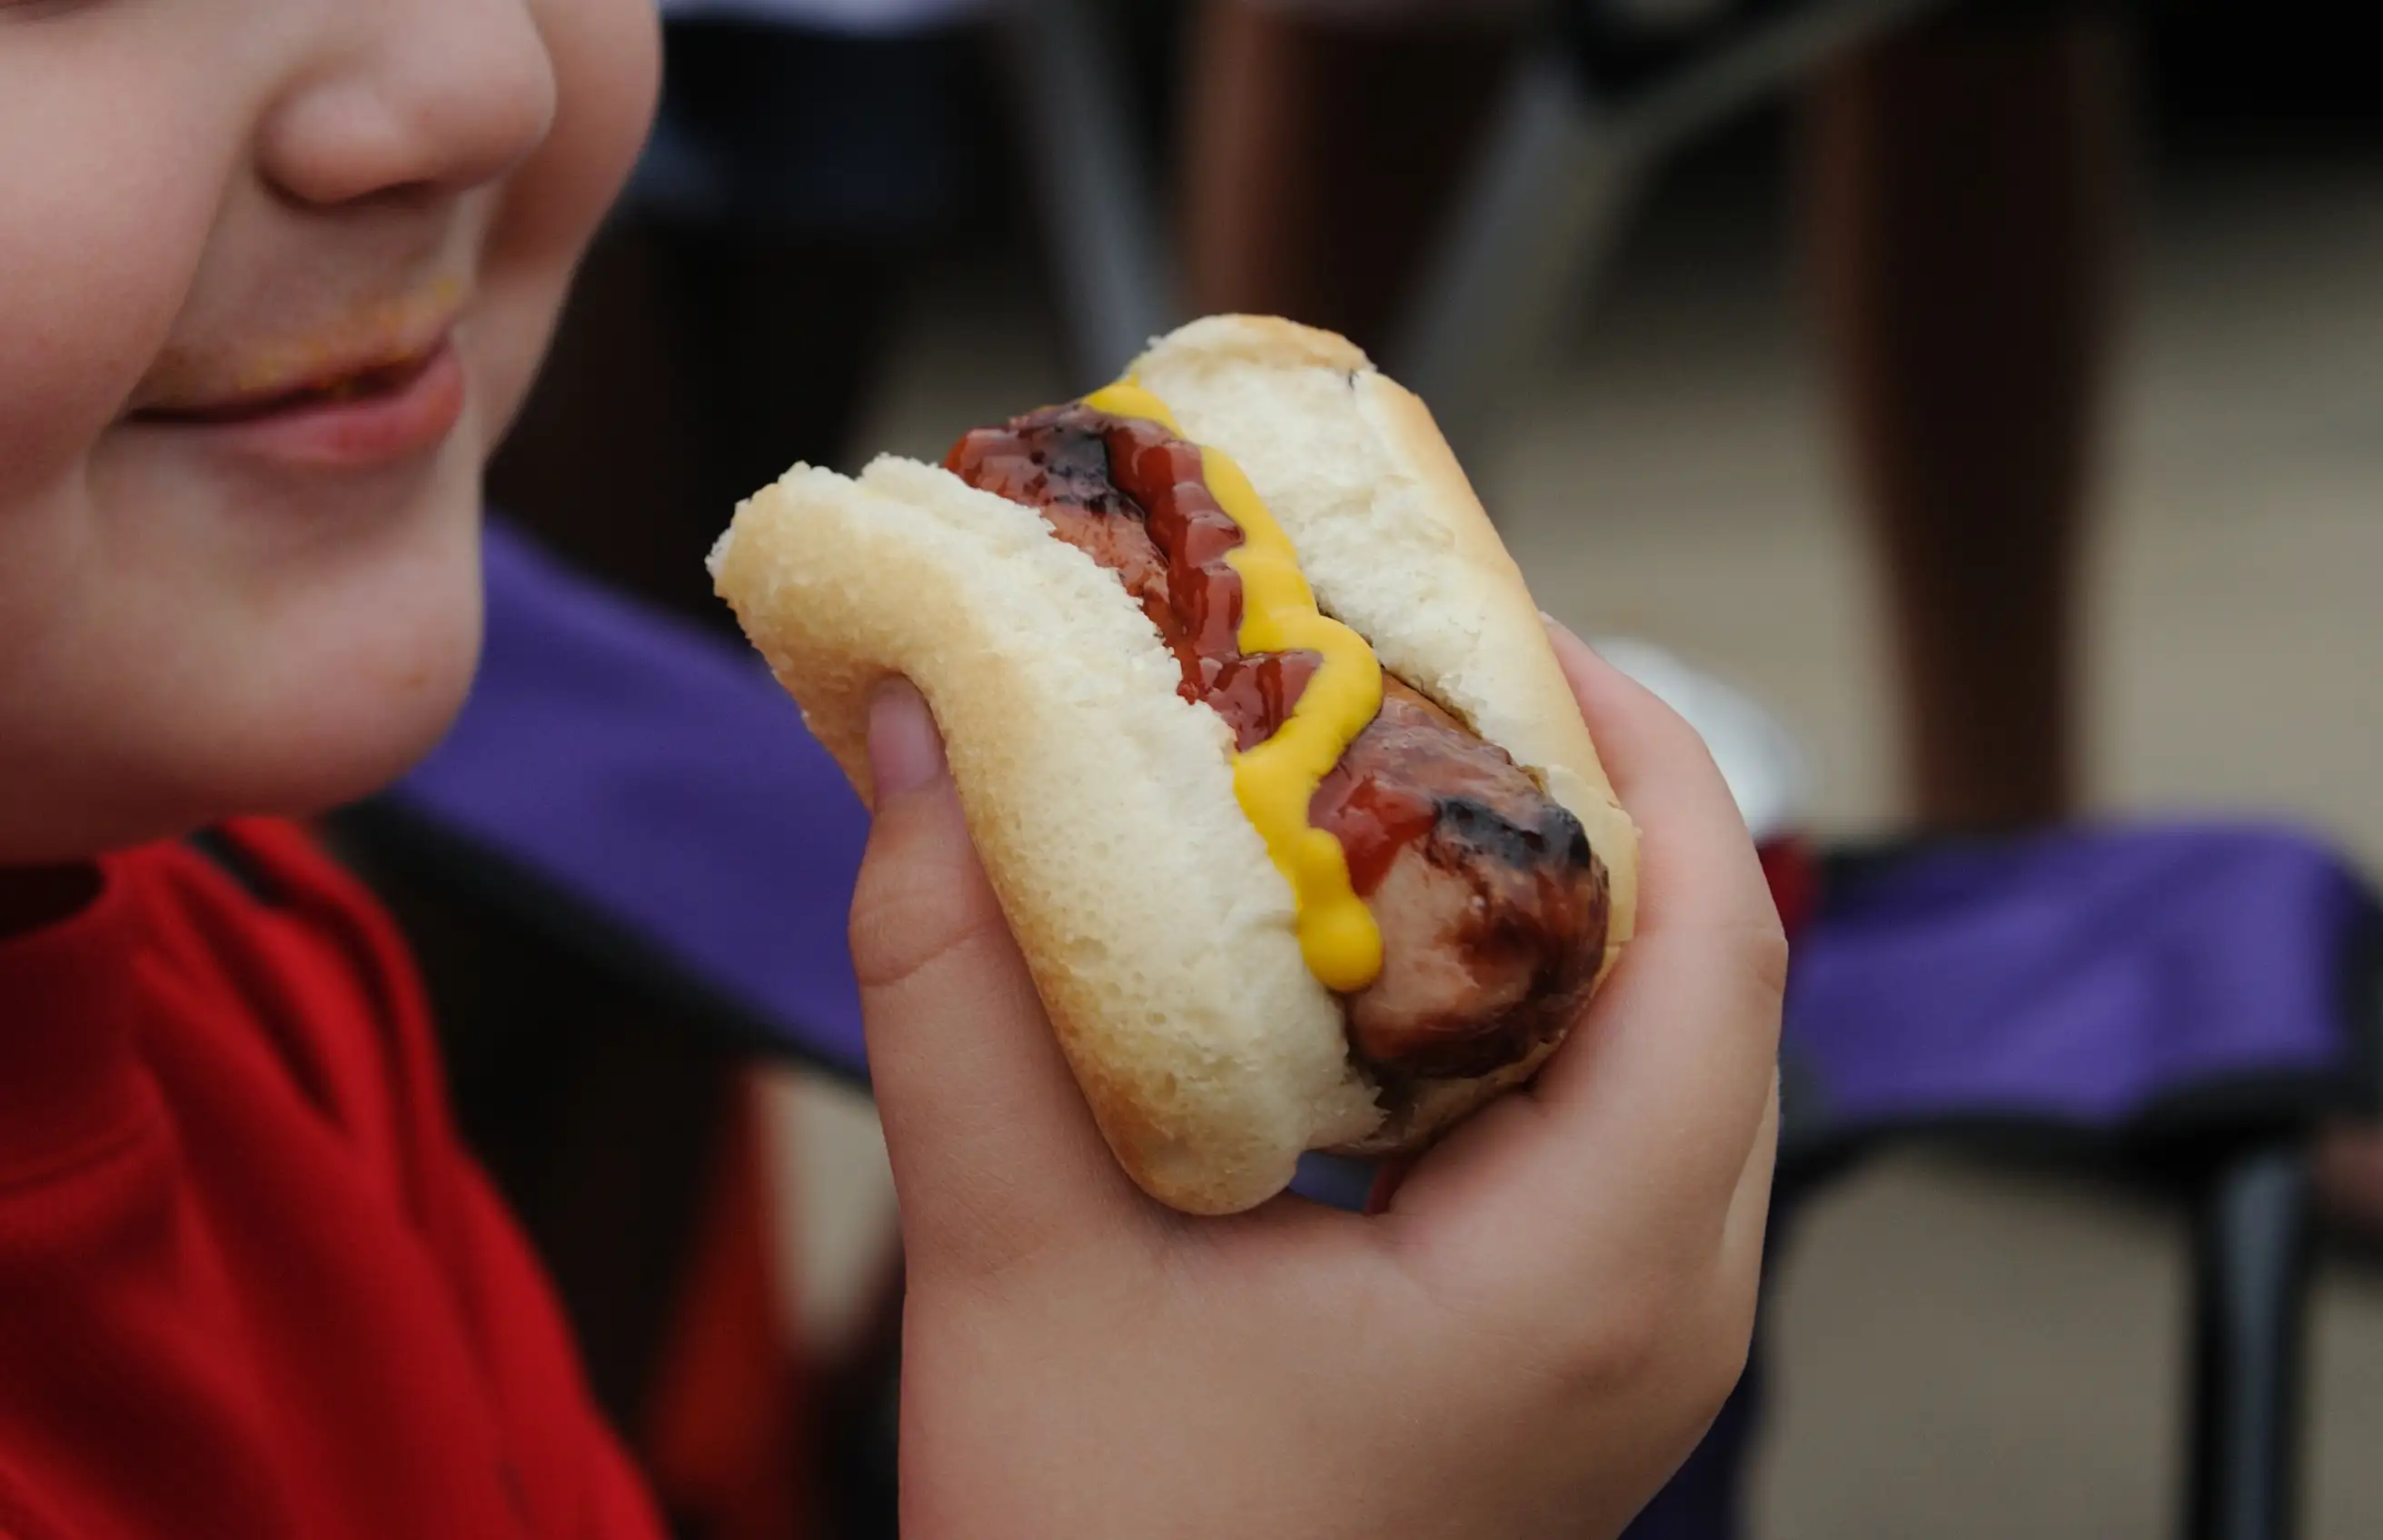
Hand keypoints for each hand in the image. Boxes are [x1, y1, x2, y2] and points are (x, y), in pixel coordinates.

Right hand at [850, 622, 1783, 1538]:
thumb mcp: (1011, 1267)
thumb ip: (955, 992)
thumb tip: (930, 737)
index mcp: (1585, 1277)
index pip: (1716, 935)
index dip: (1629, 740)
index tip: (1487, 615)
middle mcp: (1666, 1307)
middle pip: (1715, 968)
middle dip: (1586, 792)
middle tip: (1417, 671)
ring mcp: (1640, 1343)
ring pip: (1672, 1046)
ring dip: (1562, 895)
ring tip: (1399, 777)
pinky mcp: (1581, 1360)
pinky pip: (1617, 1124)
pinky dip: (1531, 1006)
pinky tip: (1391, 958)